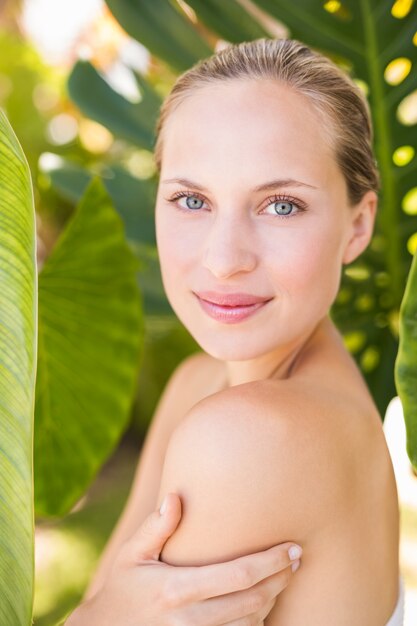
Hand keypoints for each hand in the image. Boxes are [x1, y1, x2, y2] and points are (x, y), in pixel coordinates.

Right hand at [65, 492, 301, 624]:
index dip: (271, 562)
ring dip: (271, 601)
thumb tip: (176, 496)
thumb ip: (156, 527)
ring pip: (250, 623)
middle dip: (280, 579)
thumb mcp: (131, 554)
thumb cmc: (122, 588)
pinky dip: (255, 621)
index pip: (238, 576)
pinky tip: (260, 603)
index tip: (292, 548)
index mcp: (177, 589)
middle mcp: (189, 620)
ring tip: (282, 577)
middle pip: (253, 601)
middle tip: (297, 559)